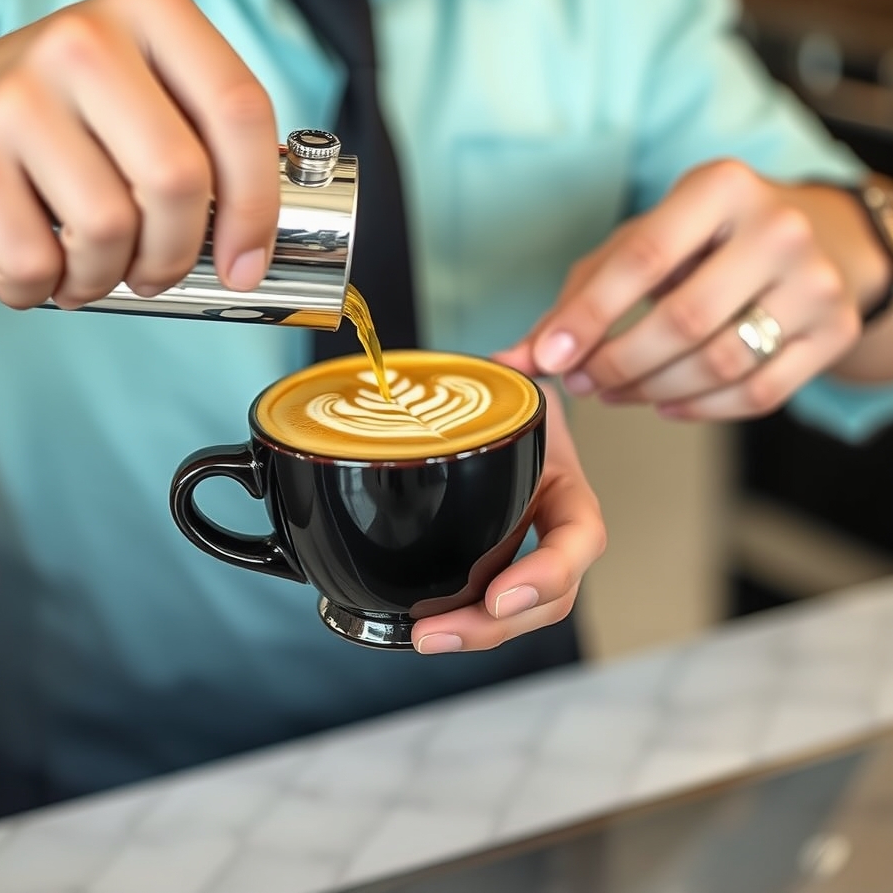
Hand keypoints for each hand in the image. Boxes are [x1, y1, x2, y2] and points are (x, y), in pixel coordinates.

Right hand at [0, 0, 278, 308]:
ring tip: (89, 267)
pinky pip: (40, 261)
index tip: (247, 262)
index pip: (240, 110)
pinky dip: (47, 288)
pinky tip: (40, 268)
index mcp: (152, 16)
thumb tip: (264, 236)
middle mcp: (86, 40)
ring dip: (107, 277)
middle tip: (157, 271)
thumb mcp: (145, 102)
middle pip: (180, 180)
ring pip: (111, 230)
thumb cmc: (63, 126)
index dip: (258, 204)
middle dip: (177, 253)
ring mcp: (19, 94)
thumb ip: (207, 145)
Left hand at [412, 384, 604, 652]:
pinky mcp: (489, 566)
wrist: (493, 413)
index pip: (579, 539)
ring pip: (517, 614)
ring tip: (422, 639)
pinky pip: (483, 603)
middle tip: (434, 633)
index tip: (500, 592)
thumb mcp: (511, 383)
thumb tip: (505, 359)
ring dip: (473, 633)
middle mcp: (552, 530)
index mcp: (567, 487)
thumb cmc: (504, 399)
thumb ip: (513, 370)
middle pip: (548, 598)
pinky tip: (419, 629)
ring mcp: (523, 554)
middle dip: (495, 624)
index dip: (547, 573)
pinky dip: (457, 620)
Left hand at [497, 160, 885, 420]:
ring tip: (617, 390)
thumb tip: (517, 357)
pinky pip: (758, 394)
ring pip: (719, 364)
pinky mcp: (832, 332)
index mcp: (721, 187)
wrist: (817, 240)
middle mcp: (777, 229)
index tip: (549, 356)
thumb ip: (578, 296)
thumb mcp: (643, 243)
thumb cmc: (710, 240)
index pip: (643, 258)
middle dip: (618, 362)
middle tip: (583, 379)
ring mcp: (815, 283)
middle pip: (682, 320)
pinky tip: (666, 402)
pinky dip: (700, 409)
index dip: (589, 315)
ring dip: (651, 390)